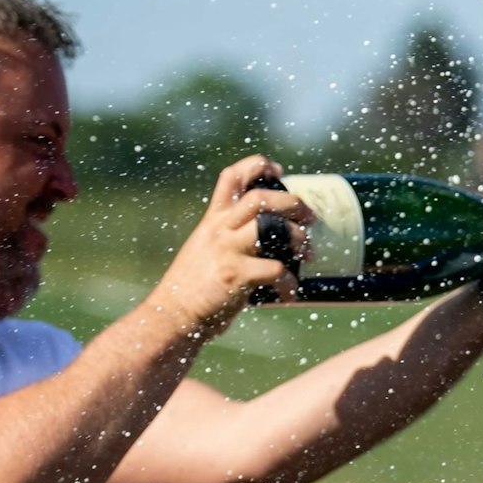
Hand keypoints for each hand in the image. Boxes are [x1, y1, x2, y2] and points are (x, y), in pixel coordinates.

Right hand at [144, 155, 314, 337]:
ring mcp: (227, 250)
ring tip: (308, 253)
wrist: (172, 315)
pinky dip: (289, 282)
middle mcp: (219, 229)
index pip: (232, 177)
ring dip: (298, 238)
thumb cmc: (194, 288)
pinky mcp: (235, 275)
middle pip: (260, 197)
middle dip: (292, 202)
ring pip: (270, 227)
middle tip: (309, 217)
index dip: (258, 166)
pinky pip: (274, 270)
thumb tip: (270, 241)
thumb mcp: (206, 250)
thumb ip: (230, 239)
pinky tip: (289, 293)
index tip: (278, 170)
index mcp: (213, 220)